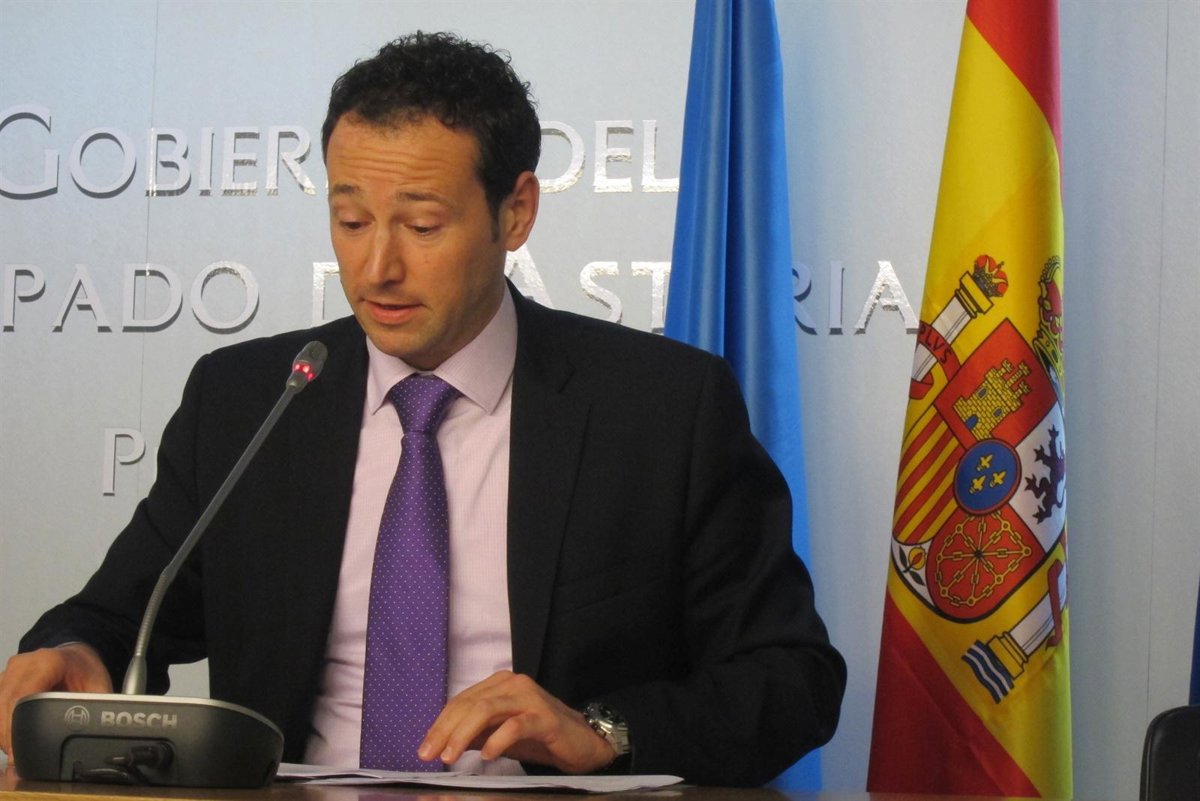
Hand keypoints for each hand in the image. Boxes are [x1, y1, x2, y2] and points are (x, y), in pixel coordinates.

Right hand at [0, 645, 111, 759]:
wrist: (76, 657)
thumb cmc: (86, 671)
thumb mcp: (97, 688)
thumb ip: (93, 709)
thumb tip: (93, 732)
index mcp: (48, 662)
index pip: (22, 696)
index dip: (17, 725)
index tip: (19, 749)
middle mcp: (23, 664)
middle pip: (4, 704)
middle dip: (7, 734)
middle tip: (17, 758)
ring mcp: (9, 671)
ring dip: (1, 730)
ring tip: (16, 749)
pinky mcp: (1, 681)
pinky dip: (0, 723)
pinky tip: (11, 736)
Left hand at [419, 671, 614, 773]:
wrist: (584, 742)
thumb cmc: (540, 737)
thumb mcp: (500, 735)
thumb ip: (474, 734)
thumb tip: (442, 743)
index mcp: (500, 685)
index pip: (462, 701)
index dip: (440, 724)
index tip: (424, 748)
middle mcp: (513, 684)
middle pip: (470, 703)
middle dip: (445, 730)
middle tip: (429, 754)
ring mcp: (530, 699)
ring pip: (487, 709)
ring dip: (464, 734)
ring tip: (450, 757)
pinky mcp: (545, 718)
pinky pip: (516, 725)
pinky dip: (497, 740)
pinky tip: (486, 756)